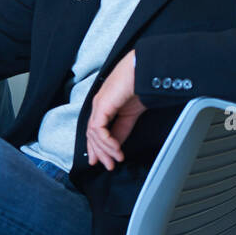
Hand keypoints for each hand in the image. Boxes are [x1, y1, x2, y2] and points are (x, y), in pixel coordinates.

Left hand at [86, 49, 147, 170]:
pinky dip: (106, 141)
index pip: (96, 131)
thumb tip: (118, 145)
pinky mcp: (102, 104)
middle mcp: (99, 105)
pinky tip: (116, 149)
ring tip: (116, 159)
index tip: (104, 161)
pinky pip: (98, 128)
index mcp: (105, 106)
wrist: (144, 69)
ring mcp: (99, 104)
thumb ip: (123, 128)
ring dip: (105, 149)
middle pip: (91, 134)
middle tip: (107, 165)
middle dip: (99, 152)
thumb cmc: (140, 84)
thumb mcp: (132, 113)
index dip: (98, 148)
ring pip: (93, 133)